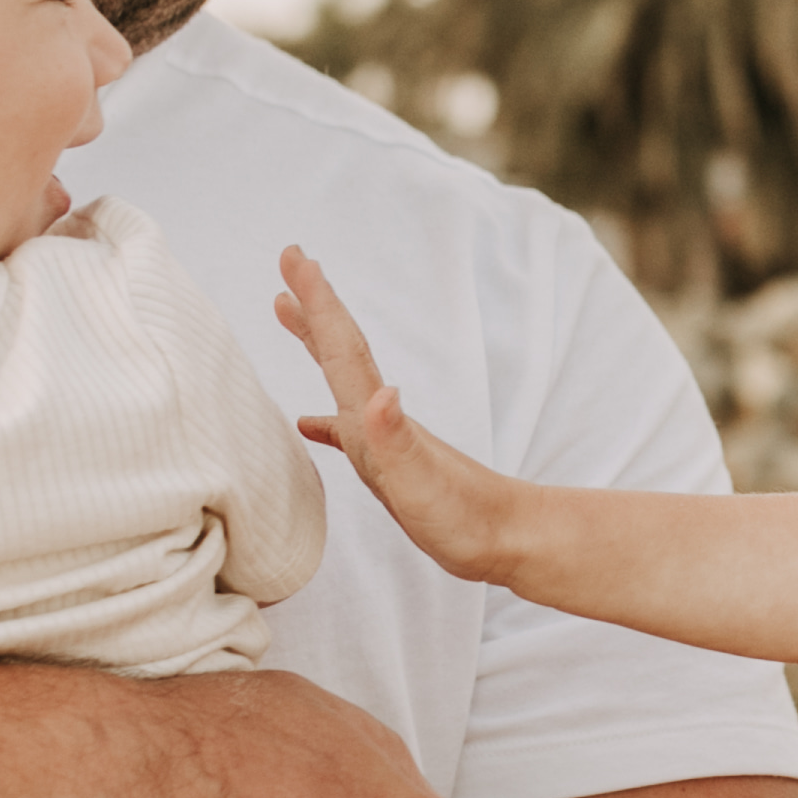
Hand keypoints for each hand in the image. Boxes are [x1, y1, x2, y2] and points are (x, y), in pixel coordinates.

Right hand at [277, 249, 521, 580]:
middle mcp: (378, 420)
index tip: (295, 256)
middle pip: (341, 350)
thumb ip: (396, 439)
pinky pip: (345, 433)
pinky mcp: (389, 470)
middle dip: (314, 306)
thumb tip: (380, 394)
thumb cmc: (466, 517)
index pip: (343, 349)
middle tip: (290, 260)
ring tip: (287, 312)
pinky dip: (325, 422)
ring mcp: (384, 442)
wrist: (510, 540)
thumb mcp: (421, 481)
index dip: (318, 304)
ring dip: (316, 344)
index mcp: (376, 418)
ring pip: (340, 380)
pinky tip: (310, 424)